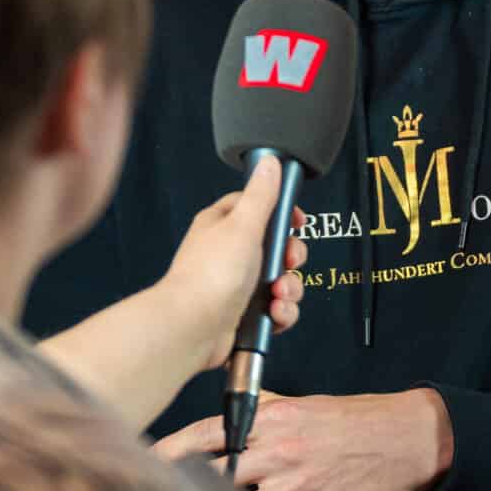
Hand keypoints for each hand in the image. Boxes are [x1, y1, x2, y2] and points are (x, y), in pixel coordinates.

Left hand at [154, 389, 454, 490]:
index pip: (209, 433)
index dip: (174, 448)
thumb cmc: (353, 422)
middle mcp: (282, 452)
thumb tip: (229, 415)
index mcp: (275, 420)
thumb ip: (265, 410)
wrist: (405, 440)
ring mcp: (301, 488)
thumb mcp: (304, 406)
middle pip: (218, 474)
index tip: (150, 458)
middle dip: (192, 485)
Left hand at [159, 155, 308, 370]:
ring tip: (279, 293)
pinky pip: (274, 309)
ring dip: (289, 288)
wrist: (192, 328)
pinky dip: (280, 312)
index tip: (297, 221)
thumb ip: (261, 195)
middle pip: (275, 246)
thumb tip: (269, 163)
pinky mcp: (243, 313)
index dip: (281, 213)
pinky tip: (274, 314)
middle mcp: (229, 254)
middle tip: (287, 261)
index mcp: (223, 225)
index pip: (257, 206)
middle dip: (290, 257)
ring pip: (279, 279)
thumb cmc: (210, 275)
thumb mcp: (243, 225)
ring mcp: (236, 284)